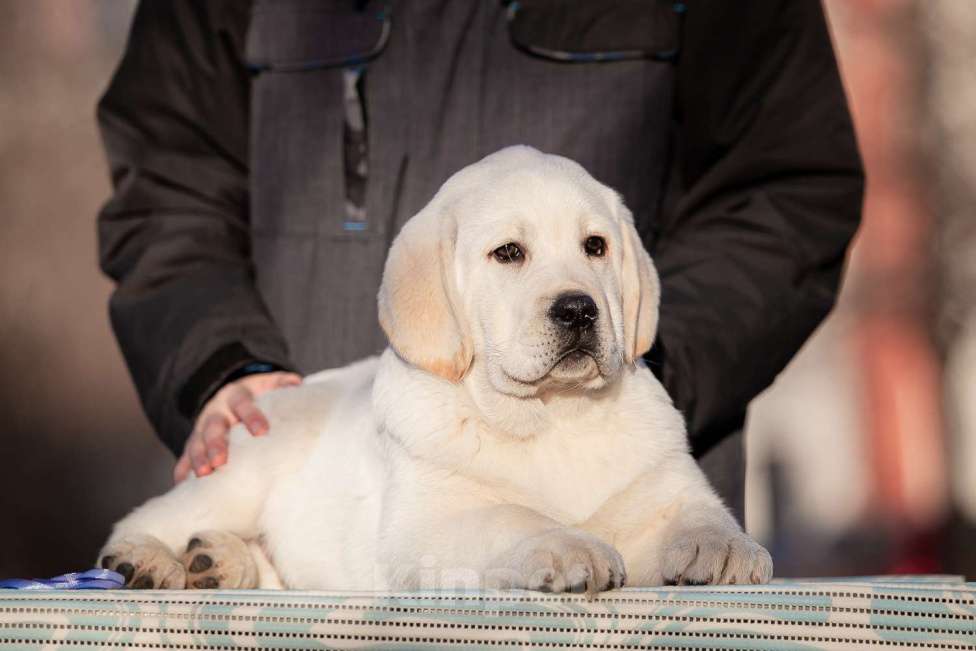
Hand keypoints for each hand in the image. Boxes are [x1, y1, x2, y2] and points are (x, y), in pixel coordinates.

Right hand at [174, 371, 301, 482]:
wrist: (230, 394)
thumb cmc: (257, 395)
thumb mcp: (268, 383)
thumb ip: (283, 383)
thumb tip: (296, 384)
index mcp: (237, 396)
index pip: (244, 404)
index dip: (252, 417)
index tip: (262, 432)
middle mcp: (217, 411)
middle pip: (214, 426)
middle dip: (216, 444)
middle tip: (220, 461)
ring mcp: (202, 427)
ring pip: (197, 442)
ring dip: (198, 459)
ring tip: (202, 475)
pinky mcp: (194, 441)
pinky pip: (185, 455)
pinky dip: (183, 470)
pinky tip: (182, 485)